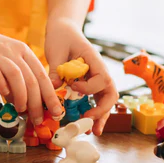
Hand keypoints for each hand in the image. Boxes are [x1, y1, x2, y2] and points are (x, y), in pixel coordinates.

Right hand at [0, 22, 60, 123]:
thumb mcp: (8, 59)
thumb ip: (19, 77)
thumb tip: (29, 102)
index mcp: (24, 52)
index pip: (43, 76)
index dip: (51, 96)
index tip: (57, 112)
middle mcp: (14, 52)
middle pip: (32, 79)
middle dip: (37, 103)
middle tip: (37, 118)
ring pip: (17, 76)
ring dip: (21, 96)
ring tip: (21, 109)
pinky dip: (2, 84)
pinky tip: (4, 94)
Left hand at [45, 18, 118, 135]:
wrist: (63, 30)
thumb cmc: (61, 36)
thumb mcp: (56, 50)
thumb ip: (56, 69)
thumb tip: (53, 87)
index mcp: (95, 60)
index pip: (101, 79)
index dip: (89, 87)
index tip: (73, 87)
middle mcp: (99, 71)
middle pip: (110, 93)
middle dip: (102, 111)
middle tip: (90, 123)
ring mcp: (95, 78)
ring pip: (105, 100)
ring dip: (100, 116)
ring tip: (93, 132)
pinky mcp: (88, 84)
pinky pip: (94, 100)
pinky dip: (92, 112)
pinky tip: (85, 124)